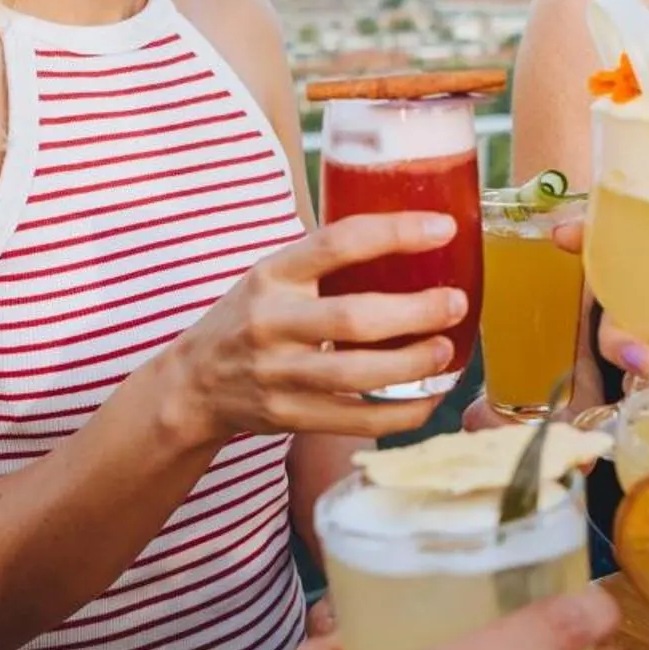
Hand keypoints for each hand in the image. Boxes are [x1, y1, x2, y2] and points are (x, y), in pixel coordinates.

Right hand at [154, 212, 468, 446]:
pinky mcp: (290, 417)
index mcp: (271, 275)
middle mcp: (271, 323)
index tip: (443, 228)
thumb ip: (323, 261)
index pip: (336, 243)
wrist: (193, 385)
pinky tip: (430, 398)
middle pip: (352, 318)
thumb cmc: (248, 318)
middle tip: (455, 302)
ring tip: (446, 350)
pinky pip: (356, 420)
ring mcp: (279, 375)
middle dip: (415, 312)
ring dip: (412, 364)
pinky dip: (401, 414)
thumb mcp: (271, 275)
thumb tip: (410, 232)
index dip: (394, 233)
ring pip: (356, 375)